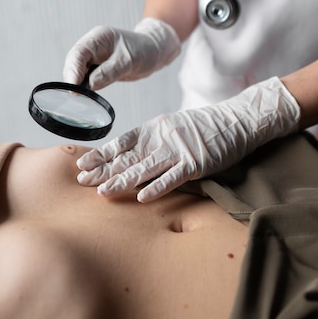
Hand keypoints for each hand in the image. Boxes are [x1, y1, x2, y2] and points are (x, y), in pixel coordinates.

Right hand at [63, 17, 180, 90]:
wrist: (154, 51)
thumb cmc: (144, 50)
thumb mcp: (129, 61)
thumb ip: (109, 72)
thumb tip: (90, 85)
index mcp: (98, 38)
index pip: (79, 53)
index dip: (73, 69)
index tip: (72, 86)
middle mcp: (93, 47)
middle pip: (74, 62)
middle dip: (72, 78)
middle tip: (74, 95)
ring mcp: (94, 57)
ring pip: (78, 71)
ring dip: (77, 83)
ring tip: (79, 97)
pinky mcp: (98, 68)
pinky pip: (86, 77)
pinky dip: (85, 86)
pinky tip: (86, 95)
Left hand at [76, 77, 300, 201]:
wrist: (235, 121)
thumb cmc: (202, 128)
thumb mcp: (172, 127)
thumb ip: (152, 141)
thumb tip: (128, 157)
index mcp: (154, 129)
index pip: (121, 142)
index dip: (101, 154)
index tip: (82, 163)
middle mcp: (161, 139)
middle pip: (127, 157)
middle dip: (104, 170)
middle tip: (81, 180)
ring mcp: (178, 151)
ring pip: (145, 168)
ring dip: (123, 180)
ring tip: (103, 192)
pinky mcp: (195, 164)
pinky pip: (173, 178)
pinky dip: (157, 187)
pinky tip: (142, 197)